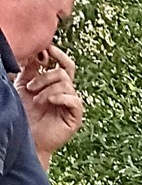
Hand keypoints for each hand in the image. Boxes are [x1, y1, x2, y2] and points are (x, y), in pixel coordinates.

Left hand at [20, 46, 83, 162]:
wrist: (27, 136)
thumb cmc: (24, 112)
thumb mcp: (23, 84)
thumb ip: (30, 68)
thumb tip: (38, 53)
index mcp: (55, 84)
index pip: (64, 64)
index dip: (58, 54)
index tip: (47, 48)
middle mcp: (66, 93)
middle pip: (63, 73)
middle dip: (45, 77)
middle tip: (30, 87)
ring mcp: (71, 105)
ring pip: (66, 85)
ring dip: (47, 90)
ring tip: (36, 100)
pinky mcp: (75, 117)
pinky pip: (74, 101)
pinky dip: (60, 98)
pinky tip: (48, 102)